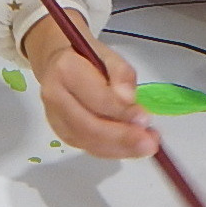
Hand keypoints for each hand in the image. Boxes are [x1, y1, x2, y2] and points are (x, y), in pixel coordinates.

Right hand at [23, 13, 157, 159]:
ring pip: (89, 142)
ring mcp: (56, 119)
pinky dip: (113, 150)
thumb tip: (128, 99)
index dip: (121, 111)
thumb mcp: (110, 56)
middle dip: (122, 138)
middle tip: (149, 143)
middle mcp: (56, 97)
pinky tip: (131, 146)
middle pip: (89, 127)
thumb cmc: (87, 59)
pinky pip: (89, 148)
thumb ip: (122, 75)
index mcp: (66, 70)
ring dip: (120, 148)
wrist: (60, 65)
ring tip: (145, 145)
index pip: (96, 97)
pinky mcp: (62, 134)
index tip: (144, 118)